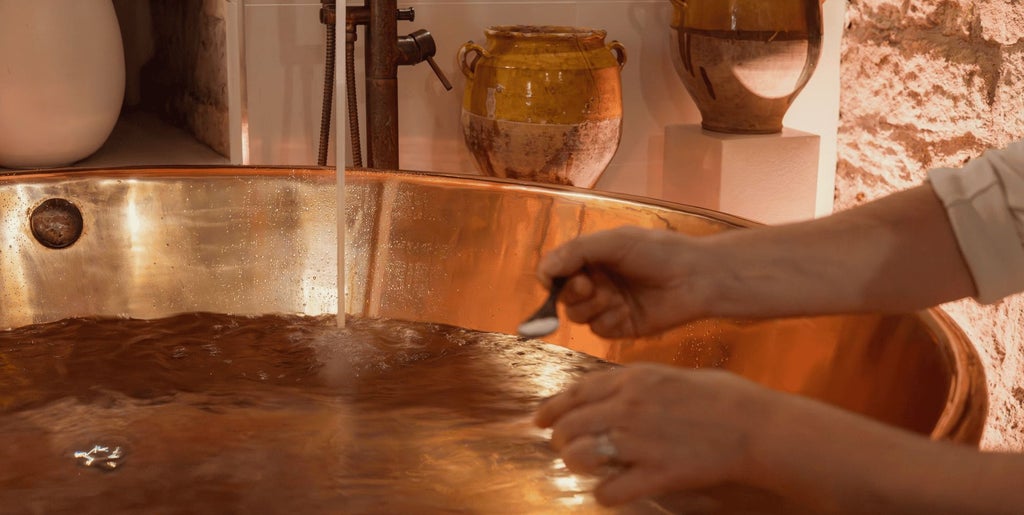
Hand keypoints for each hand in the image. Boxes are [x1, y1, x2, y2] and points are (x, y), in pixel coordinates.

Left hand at [534, 363, 779, 506]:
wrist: (759, 428)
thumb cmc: (725, 399)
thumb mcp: (675, 375)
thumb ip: (639, 383)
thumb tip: (613, 392)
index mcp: (633, 378)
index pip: (575, 392)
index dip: (551, 408)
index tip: (540, 420)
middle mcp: (628, 407)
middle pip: (568, 426)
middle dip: (560, 440)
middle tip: (566, 449)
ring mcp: (640, 441)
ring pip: (578, 456)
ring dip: (578, 464)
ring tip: (590, 467)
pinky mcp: (656, 474)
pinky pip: (609, 490)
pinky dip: (607, 493)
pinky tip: (615, 490)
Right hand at [538, 227, 712, 337]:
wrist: (695, 278)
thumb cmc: (659, 252)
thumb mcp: (614, 242)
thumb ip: (576, 252)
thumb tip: (544, 270)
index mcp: (592, 258)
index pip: (555, 270)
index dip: (551, 276)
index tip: (553, 278)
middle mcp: (596, 282)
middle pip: (562, 296)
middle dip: (572, 292)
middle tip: (590, 285)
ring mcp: (608, 305)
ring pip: (577, 315)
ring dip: (592, 307)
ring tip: (615, 297)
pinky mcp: (621, 327)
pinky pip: (598, 330)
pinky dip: (609, 321)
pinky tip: (627, 311)